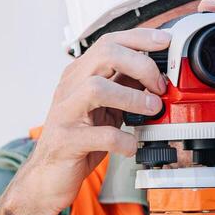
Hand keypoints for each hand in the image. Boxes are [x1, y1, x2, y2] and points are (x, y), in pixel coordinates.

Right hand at [9, 28, 170, 214]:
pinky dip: (123, 139)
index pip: (109, 42)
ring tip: (152, 110)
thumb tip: (157, 74)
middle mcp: (70, 88)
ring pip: (97, 88)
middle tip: (160, 85)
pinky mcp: (66, 140)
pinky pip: (99, 134)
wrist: (49, 176)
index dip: (139, 38)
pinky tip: (131, 145)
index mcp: (80, 75)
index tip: (165, 42)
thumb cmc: (80, 140)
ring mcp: (66, 113)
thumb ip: (125, 89)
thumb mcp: (106, 108)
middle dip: (140, 64)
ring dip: (132, 97)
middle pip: (104, 55)